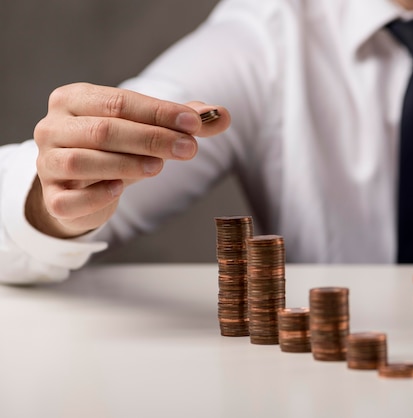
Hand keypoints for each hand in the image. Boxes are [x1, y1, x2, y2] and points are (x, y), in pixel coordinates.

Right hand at [28, 82, 230, 237]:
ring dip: (127, 164)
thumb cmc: (115, 148)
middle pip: (104, 129)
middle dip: (152, 138)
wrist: (79, 185)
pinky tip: (121, 189)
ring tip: (159, 167)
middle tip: (189, 148)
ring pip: (83, 161)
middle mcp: (53, 126)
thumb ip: (182, 121)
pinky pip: (70, 199)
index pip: (120, 102)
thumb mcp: (147, 129)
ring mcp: (47, 162)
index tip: (195, 123)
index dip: (160, 112)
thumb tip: (223, 115)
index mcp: (74, 99)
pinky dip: (97, 194)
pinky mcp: (52, 197)